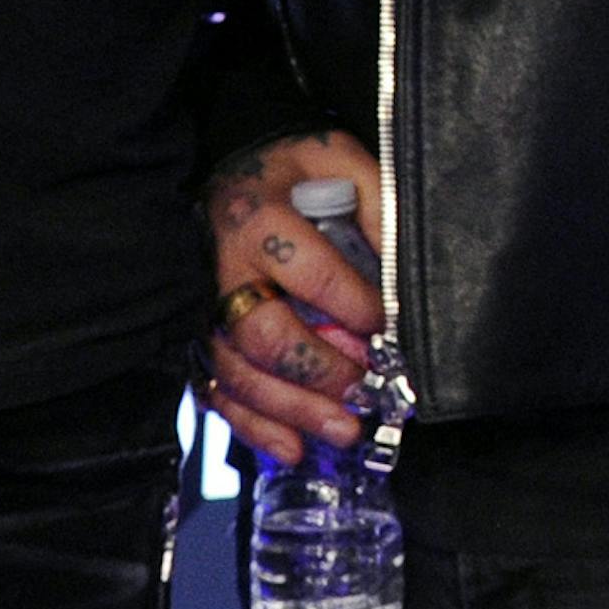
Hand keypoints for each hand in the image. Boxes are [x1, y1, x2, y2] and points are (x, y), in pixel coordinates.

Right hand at [201, 132, 384, 464]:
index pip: (310, 274)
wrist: (237, 162)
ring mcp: (208, 304)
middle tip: (365, 390)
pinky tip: (292, 446)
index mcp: (260, 217)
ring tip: (343, 431)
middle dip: (320, 371)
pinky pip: (216, 389)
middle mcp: (226, 266)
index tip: (388, 328)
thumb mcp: (343, 161)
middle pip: (265, 334)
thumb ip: (377, 211)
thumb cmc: (297, 165)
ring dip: (292, 410)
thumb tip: (406, 280)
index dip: (355, 308)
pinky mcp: (203, 332)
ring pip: (238, 372)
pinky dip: (253, 426)